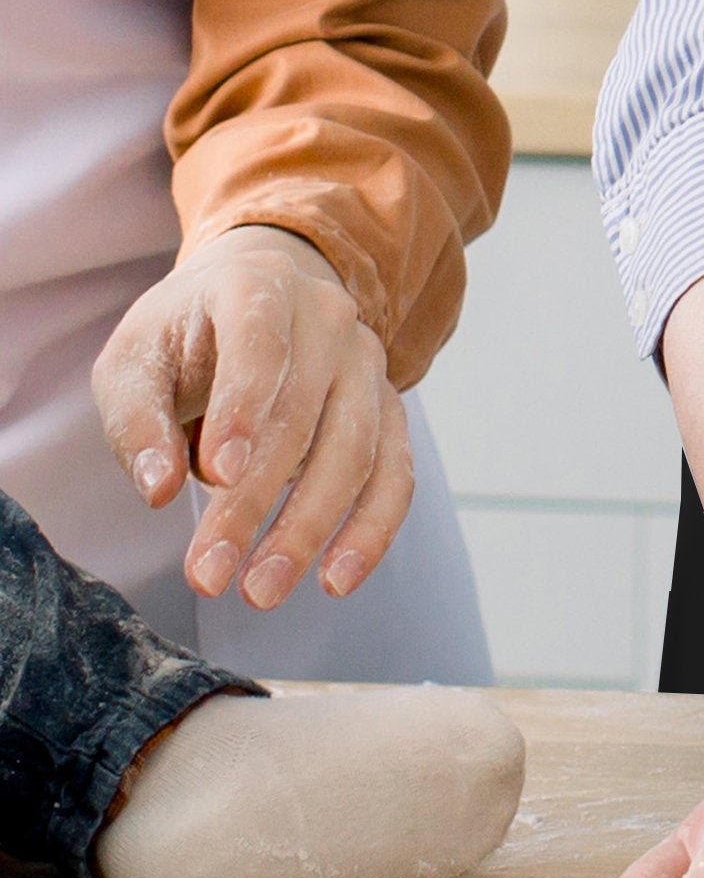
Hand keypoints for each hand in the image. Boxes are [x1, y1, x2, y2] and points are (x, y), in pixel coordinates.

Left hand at [91, 225, 410, 609]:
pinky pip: (396, 470)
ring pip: (356, 448)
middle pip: (305, 412)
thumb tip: (159, 489)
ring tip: (262, 592)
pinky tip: (337, 578)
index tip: (216, 476)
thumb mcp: (133, 363)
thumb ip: (136, 421)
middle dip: (257, 502)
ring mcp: (367, 361)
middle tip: (210, 576)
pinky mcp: (388, 406)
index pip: (261, 341)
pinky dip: (373, 528)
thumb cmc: (185, 337)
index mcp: (259, 285)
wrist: (255, 298)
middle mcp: (327, 317)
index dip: (244, 407)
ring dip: (312, 527)